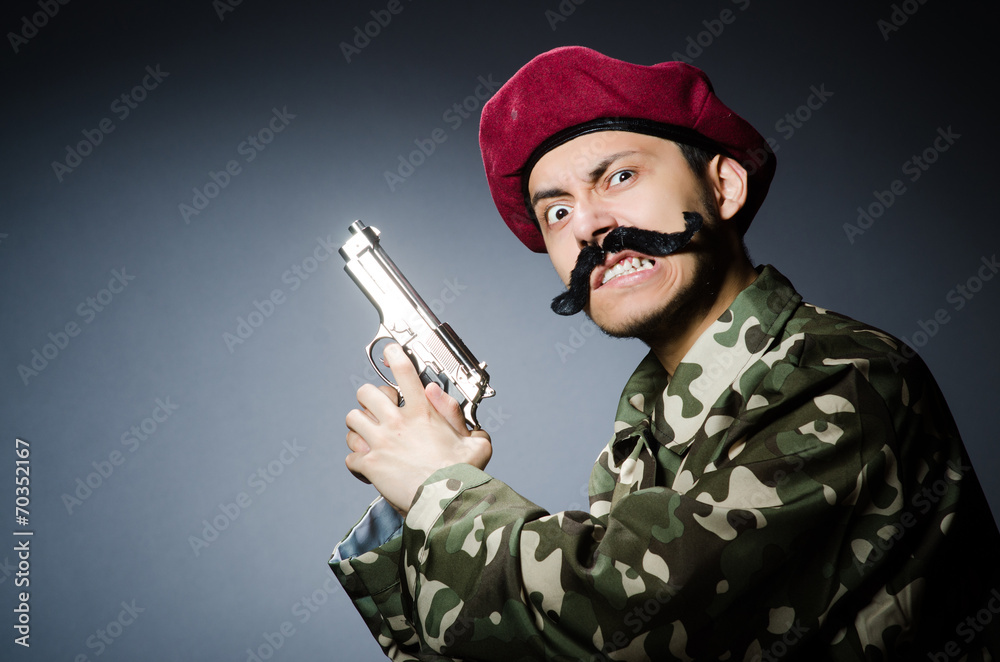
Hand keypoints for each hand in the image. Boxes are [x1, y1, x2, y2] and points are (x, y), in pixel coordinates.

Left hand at [345, 344, 491, 513]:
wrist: (446, 500)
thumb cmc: (461, 474)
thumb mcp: (475, 441)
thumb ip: (458, 416)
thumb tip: (439, 394)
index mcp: (423, 413)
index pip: (405, 373)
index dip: (395, 356)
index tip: (390, 351)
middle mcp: (397, 422)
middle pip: (367, 392)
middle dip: (368, 398)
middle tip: (376, 407)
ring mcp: (380, 442)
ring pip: (352, 420)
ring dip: (358, 427)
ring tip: (367, 435)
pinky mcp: (370, 464)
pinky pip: (351, 456)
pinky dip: (356, 461)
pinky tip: (366, 466)